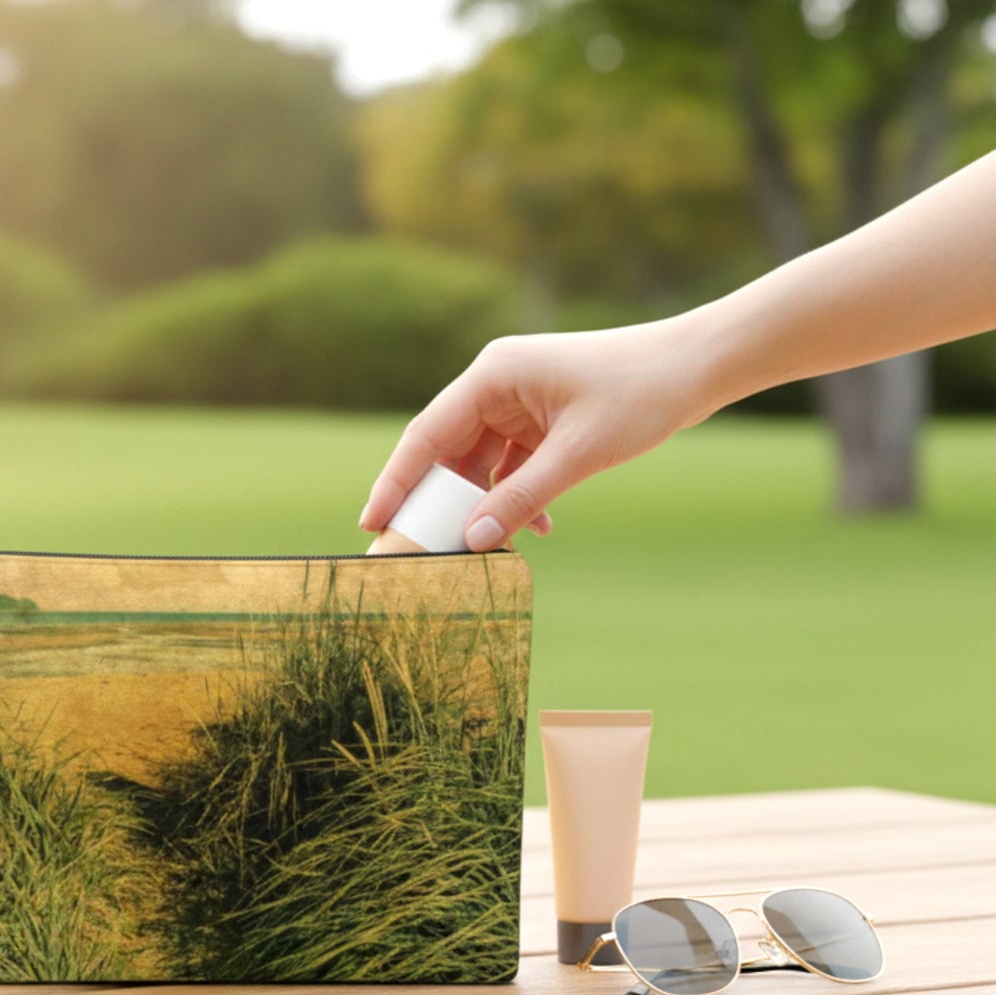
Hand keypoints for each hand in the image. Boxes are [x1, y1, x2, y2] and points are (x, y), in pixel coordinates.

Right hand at [359, 317, 714, 549]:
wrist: (699, 367)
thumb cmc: (641, 393)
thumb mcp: (578, 454)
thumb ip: (522, 499)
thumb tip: (474, 542)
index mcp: (493, 375)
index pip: (426, 435)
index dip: (395, 482)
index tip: (371, 524)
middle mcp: (497, 386)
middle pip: (446, 453)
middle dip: (438, 503)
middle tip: (419, 550)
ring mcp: (519, 404)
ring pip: (479, 465)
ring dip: (483, 507)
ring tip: (483, 551)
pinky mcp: (541, 422)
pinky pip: (511, 468)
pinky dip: (516, 499)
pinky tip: (537, 530)